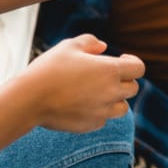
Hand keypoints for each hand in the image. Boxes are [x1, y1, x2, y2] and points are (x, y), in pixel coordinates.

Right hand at [16, 34, 144, 132]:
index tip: (122, 59)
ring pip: (122, 108)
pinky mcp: (91, 124)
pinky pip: (103, 120)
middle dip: (124, 81)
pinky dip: (99, 113)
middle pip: (133, 88)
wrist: (29, 99)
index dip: (133, 62)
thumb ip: (90, 42)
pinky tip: (84, 105)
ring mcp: (102, 111)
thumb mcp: (69, 46)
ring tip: (99, 92)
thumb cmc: (49, 69)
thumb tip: (103, 47)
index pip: (139, 68)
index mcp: (110, 70)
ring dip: (115, 99)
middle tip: (107, 76)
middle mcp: (111, 92)